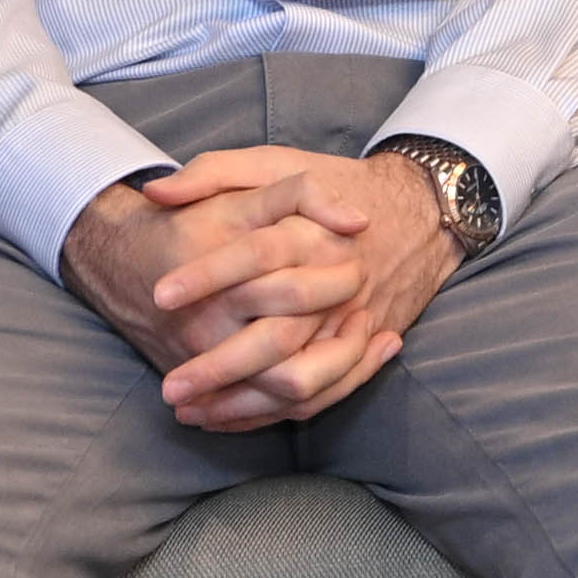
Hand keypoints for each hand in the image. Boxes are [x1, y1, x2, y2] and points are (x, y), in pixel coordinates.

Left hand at [67, 148, 452, 429]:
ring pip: (300, 379)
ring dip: (243, 403)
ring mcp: (353, 322)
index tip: (160, 296)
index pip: (257, 255)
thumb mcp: (276, 162)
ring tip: (190, 411)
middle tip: (170, 386)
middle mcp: (336, 286)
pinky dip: (272, 411)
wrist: (420, 211)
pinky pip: (320, 393)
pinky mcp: (362, 345)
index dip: (206, 275)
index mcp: (313, 234)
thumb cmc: (337, 186)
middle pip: (277, 338)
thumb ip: (215, 172)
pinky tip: (226, 415)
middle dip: (219, 368)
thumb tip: (157, 193)